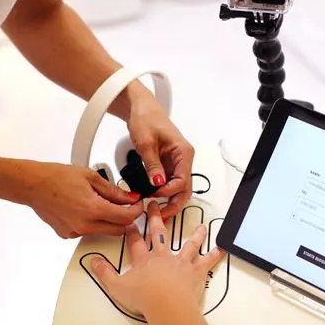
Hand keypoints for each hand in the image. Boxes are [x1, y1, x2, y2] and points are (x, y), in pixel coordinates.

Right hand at [21, 162, 143, 237]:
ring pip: (104, 232)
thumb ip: (114, 191)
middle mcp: (84, 225)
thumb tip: (129, 198)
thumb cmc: (56, 178)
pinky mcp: (68, 234)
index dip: (136, 210)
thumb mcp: (91, 177)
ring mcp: (75, 232)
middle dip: (126, 218)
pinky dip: (94, 223)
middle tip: (126, 205)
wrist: (33, 185)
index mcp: (92, 209)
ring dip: (110, 221)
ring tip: (102, 203)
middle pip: (118, 229)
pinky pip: (88, 232)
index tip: (138, 204)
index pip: (126, 218)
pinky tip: (86, 209)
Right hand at [91, 201, 225, 324]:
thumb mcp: (117, 287)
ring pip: (189, 244)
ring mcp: (181, 263)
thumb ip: (105, 274)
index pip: (135, 242)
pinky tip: (221, 248)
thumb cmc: (145, 298)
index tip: (131, 222)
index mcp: (144, 261)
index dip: (132, 232)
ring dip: (194, 235)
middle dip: (156, 219)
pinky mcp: (195, 272)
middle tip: (155, 207)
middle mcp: (163, 257)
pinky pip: (207, 262)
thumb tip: (94, 263)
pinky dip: (215, 255)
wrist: (166, 305)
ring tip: (200, 226)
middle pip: (159, 234)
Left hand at [126, 87, 194, 220]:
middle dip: (174, 203)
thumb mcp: (146, 142)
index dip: (169, 191)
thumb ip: (153, 164)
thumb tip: (158, 182)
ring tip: (157, 211)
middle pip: (184, 189)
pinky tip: (152, 200)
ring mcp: (175, 163)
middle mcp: (183, 159)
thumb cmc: (146, 118)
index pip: (183, 180)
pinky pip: (168, 182)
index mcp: (184, 152)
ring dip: (169, 200)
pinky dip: (162, 192)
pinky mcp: (166, 164)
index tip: (154, 194)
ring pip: (177, 188)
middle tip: (162, 215)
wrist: (139, 108)